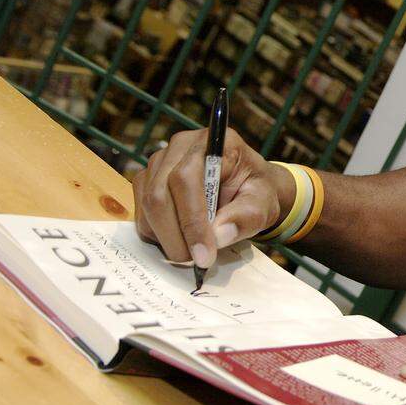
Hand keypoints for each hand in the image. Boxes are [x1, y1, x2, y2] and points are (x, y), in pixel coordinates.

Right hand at [132, 127, 293, 266]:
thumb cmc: (255, 192)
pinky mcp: (147, 180)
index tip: (204, 255)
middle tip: (195, 262)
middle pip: (159, 194)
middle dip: (175, 236)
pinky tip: (182, 239)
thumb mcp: (264, 204)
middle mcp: (180, 146)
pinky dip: (159, 234)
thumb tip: (218, 236)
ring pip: (147, 206)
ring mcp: (159, 162)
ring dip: (166, 237)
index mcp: (214, 143)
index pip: (186, 180)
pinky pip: (142, 213)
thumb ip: (247, 217)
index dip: (191, 220)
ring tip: (194, 251)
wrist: (246, 186)